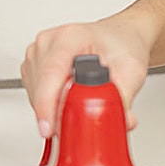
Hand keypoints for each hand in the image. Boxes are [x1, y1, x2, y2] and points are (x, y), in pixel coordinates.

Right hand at [20, 14, 154, 136]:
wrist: (119, 37)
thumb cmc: (122, 45)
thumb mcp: (132, 72)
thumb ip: (123, 99)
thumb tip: (120, 122)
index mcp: (70, 38)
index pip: (50, 74)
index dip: (47, 105)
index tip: (49, 128)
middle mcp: (48, 42)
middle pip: (40, 88)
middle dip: (57, 112)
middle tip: (83, 116)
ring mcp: (37, 53)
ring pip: (34, 94)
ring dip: (53, 107)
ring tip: (79, 99)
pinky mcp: (32, 65)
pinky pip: (33, 93)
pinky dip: (49, 103)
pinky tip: (67, 95)